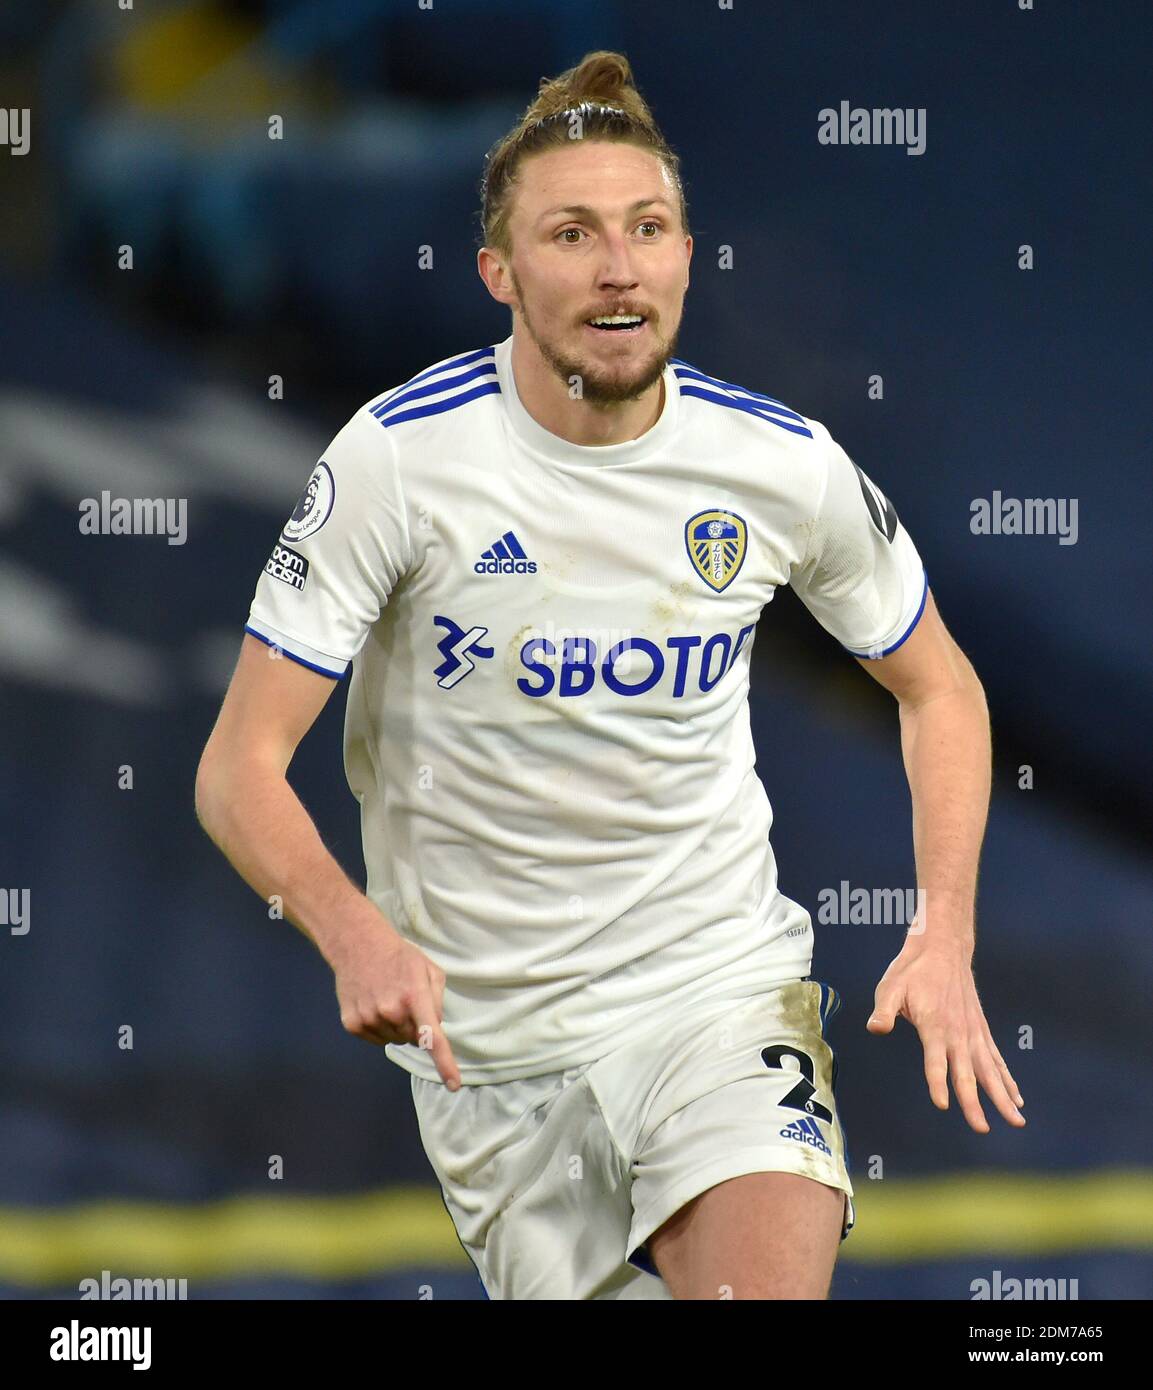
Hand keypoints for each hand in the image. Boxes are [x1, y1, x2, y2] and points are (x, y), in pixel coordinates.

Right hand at [328, 925, 461, 1090]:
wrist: (358, 945)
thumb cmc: (400, 957)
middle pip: (414, 1040)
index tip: (454, 1084)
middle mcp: (392, 1011)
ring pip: (395, 1041)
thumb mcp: (429, 970)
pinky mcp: (353, 1025)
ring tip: (388, 1000)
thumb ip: (438, 1000)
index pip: (432, 1038)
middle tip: (405, 1001)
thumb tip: (436, 1028)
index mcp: (415, 997)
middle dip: (415, 1026)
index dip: (445, 1063)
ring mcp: (370, 1019)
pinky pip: (376, 1040)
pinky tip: (373, 1005)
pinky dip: (379, 1028)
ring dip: (397, 1027)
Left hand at [866, 936, 1023, 1132]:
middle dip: (975, 1103)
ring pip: (990, 1071)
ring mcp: (973, 1032)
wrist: (943, 947)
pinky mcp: (981, 1030)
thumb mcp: (890, 987)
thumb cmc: (912, 970)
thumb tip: (876, 1028)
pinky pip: (996, 1059)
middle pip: (967, 1073)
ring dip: (1002, 1096)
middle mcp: (958, 1033)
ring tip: (1016, 1121)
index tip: (942, 1105)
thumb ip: (884, 1011)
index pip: (935, 1060)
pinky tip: (1016, 1098)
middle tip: (983, 1128)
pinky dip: (1007, 1079)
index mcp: (934, 1025)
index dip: (937, 1082)